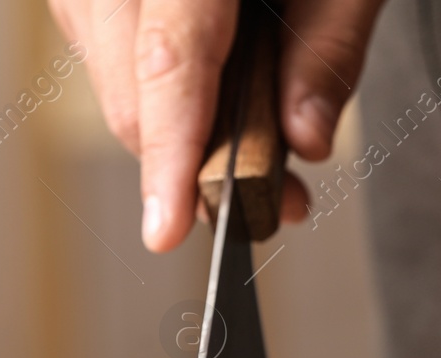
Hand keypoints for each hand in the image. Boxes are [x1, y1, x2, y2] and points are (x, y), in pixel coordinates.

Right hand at [48, 0, 385, 250]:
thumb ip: (330, 46)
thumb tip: (304, 142)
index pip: (169, 61)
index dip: (170, 155)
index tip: (169, 229)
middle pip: (131, 89)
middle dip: (197, 164)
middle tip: (285, 200)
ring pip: (114, 83)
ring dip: (182, 135)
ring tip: (265, 152)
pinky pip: (110, 58)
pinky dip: (166, 96)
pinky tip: (218, 105)